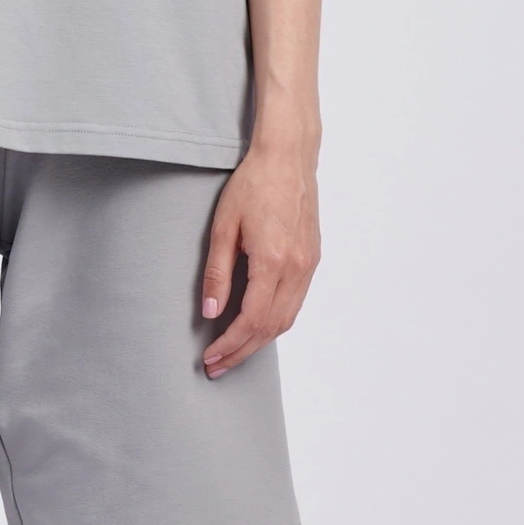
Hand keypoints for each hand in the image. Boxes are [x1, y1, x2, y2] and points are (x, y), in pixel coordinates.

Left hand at [201, 133, 320, 376]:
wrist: (288, 158)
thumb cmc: (253, 184)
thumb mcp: (223, 227)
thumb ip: (217, 272)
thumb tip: (210, 312)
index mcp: (272, 261)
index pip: (251, 320)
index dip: (230, 344)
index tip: (210, 357)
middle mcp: (297, 268)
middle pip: (271, 328)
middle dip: (242, 351)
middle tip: (217, 366)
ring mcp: (309, 265)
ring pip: (286, 319)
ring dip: (260, 341)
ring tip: (234, 352)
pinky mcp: (313, 259)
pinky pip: (295, 303)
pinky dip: (275, 321)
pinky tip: (257, 325)